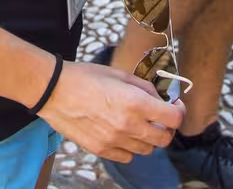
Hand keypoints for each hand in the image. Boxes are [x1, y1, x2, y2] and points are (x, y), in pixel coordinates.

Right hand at [39, 61, 182, 161]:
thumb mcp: (120, 74)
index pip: (173, 118)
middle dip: (167, 127)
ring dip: (148, 138)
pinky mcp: (101, 150)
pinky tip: (122, 133)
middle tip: (160, 117)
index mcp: (135, 102)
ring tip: (138, 124)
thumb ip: (146, 88)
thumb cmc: (86, 77)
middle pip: (164, 139)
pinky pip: (127, 157)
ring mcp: (114, 140)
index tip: (174, 106)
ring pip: (147, 150)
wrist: (54, 90)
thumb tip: (163, 98)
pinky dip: (130, 148)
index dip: (178, 111)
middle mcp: (128, 125)